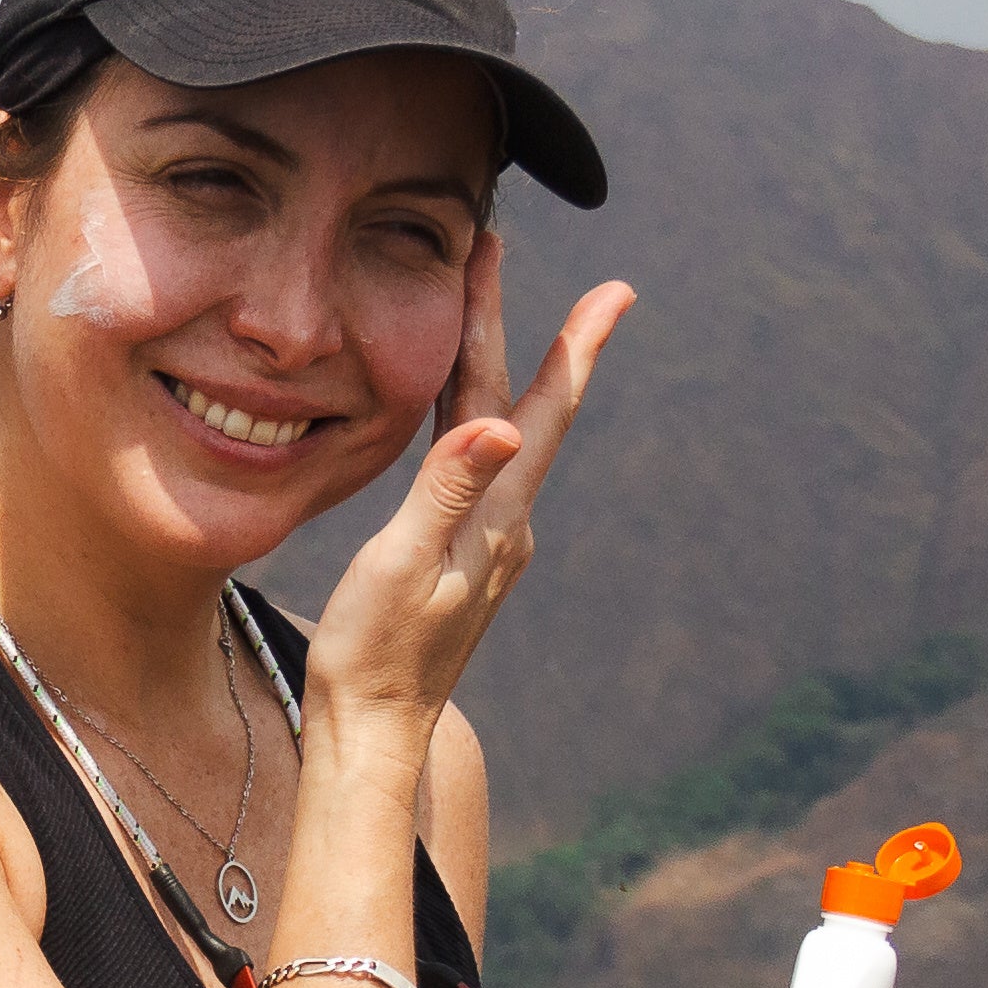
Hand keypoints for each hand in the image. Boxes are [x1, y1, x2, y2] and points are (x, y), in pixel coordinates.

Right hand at [304, 236, 632, 739]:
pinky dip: (468, 413)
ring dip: (494, 368)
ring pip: (498, 432)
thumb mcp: (398, 567)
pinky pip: (476, 465)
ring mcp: (489, 543)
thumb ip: (445, 492)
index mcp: (497, 520)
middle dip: (520, 329)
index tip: (616, 290)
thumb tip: (501, 426)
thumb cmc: (374, 655)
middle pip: (518, 407)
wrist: (372, 731)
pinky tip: (455, 406)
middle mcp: (506, 525)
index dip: (576, 347)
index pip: (543, 413)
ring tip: (479, 310)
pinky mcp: (464, 557)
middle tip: (501, 256)